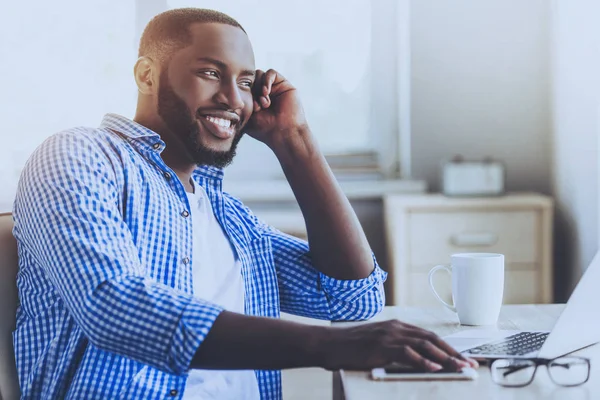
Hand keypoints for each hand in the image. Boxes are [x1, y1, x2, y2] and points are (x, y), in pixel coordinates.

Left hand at [244, 69, 308, 147]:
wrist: (283, 132)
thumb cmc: (265, 129)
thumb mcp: (246, 117)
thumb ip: (239, 105)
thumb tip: (228, 96)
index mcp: (255, 100)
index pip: (244, 87)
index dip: (243, 93)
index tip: (248, 107)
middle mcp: (264, 93)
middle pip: (251, 79)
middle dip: (251, 90)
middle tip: (256, 106)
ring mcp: (274, 88)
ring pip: (260, 75)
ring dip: (259, 87)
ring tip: (264, 102)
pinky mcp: (284, 84)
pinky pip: (271, 73)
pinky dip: (266, 80)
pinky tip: (266, 92)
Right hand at [320, 320, 478, 371]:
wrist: (328, 343)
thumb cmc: (349, 346)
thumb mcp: (376, 342)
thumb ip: (394, 346)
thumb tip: (414, 359)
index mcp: (396, 326)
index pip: (428, 335)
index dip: (447, 347)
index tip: (462, 357)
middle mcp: (395, 327)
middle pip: (431, 339)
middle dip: (453, 352)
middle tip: (469, 363)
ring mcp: (388, 336)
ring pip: (424, 345)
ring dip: (444, 357)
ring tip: (459, 367)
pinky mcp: (380, 346)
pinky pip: (407, 353)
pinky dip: (422, 360)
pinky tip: (434, 367)